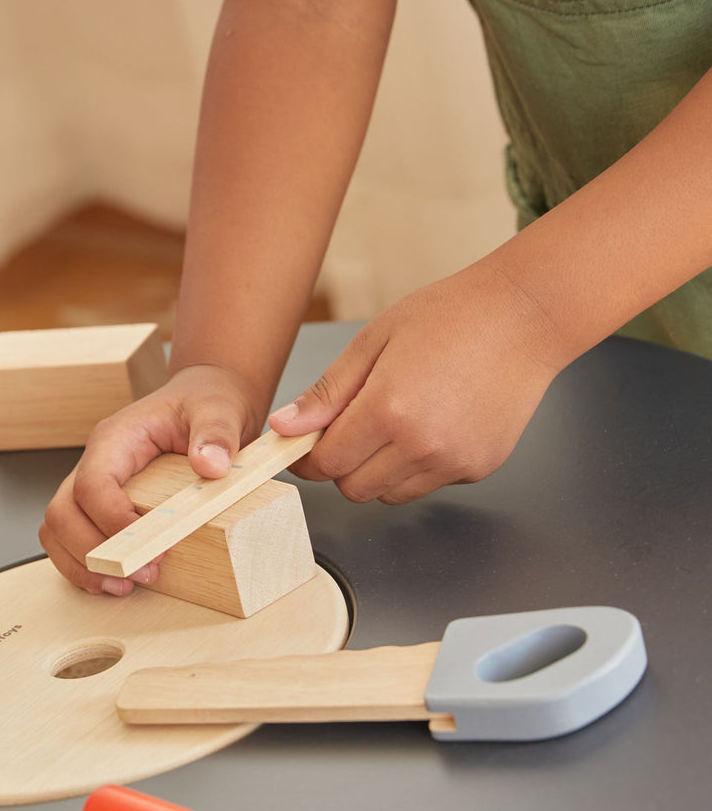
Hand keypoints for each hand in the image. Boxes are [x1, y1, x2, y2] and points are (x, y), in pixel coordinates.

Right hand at [39, 364, 264, 593]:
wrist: (204, 400)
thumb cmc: (203, 403)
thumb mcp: (218, 410)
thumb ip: (216, 434)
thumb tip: (210, 465)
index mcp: (116, 438)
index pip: (92, 483)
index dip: (112, 520)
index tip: (150, 547)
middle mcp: (96, 462)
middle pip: (63, 512)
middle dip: (92, 552)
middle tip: (139, 574)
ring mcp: (93, 485)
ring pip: (58, 529)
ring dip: (81, 565)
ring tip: (121, 586)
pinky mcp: (101, 506)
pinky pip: (72, 539)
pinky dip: (85, 566)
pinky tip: (116, 581)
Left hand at [269, 262, 571, 503]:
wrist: (525, 317)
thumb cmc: (449, 316)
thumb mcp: (373, 341)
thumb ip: (327, 393)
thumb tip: (284, 427)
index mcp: (388, 410)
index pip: (326, 464)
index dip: (307, 457)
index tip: (304, 444)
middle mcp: (422, 445)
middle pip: (354, 489)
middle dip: (341, 465)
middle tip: (350, 426)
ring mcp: (454, 462)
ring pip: (390, 494)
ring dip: (377, 470)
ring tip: (395, 421)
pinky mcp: (479, 468)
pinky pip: (428, 484)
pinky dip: (416, 466)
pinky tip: (431, 424)